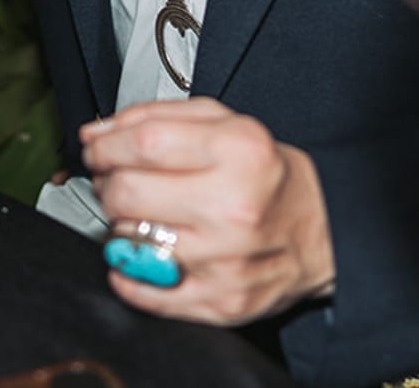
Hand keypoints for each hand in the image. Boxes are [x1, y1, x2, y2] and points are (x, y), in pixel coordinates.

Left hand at [80, 98, 334, 324]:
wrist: (323, 233)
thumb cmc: (266, 176)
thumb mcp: (225, 125)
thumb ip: (156, 117)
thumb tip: (95, 134)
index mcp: (237, 152)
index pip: (144, 143)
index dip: (106, 145)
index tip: (97, 149)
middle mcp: (233, 207)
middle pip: (128, 193)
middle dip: (107, 185)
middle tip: (115, 181)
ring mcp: (226, 259)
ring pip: (130, 241)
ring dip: (120, 226)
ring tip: (141, 215)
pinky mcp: (220, 301)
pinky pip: (145, 291)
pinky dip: (128, 273)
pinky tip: (141, 255)